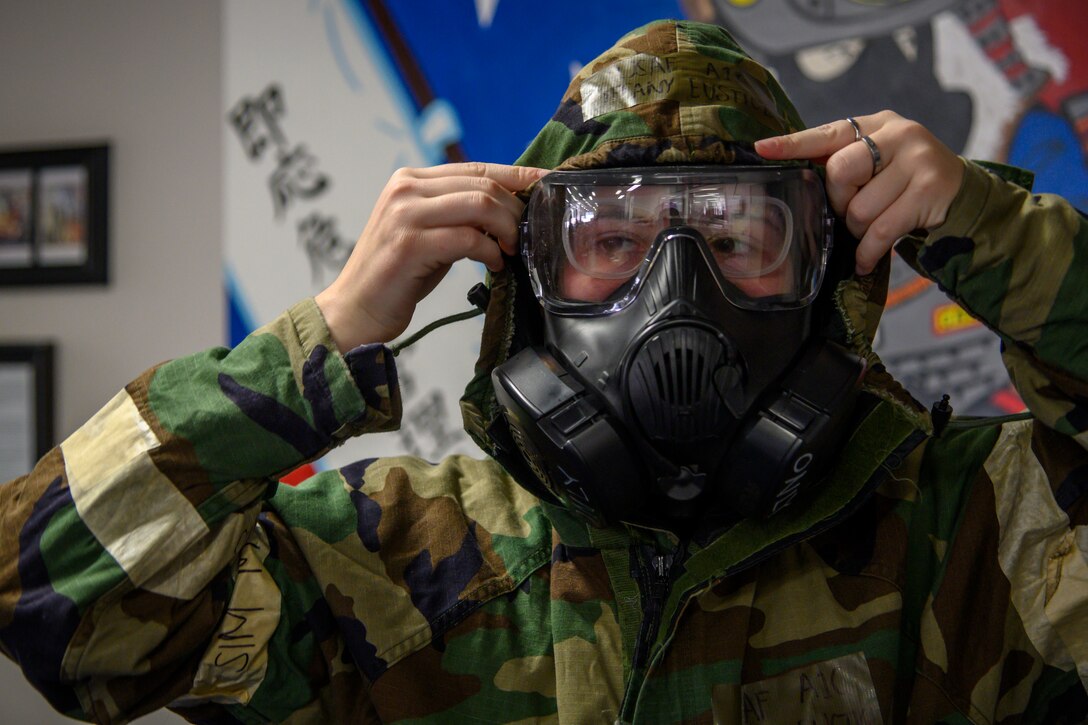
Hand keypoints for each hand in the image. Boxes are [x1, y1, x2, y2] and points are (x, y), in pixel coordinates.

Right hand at [315, 162, 546, 351]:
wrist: (356, 309)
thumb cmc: (399, 274)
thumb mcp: (430, 232)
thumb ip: (459, 213)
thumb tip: (510, 208)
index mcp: (410, 179)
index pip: (477, 168)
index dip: (518, 175)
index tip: (548, 182)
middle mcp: (405, 189)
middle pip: (482, 184)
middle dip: (515, 211)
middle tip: (526, 237)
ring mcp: (405, 214)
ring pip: (479, 206)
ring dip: (506, 230)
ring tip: (511, 251)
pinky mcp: (409, 243)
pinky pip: (468, 239)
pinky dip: (489, 252)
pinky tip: (493, 265)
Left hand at [754, 110, 963, 274]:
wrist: (960, 193)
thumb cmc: (903, 180)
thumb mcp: (876, 161)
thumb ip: (840, 159)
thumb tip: (791, 170)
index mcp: (877, 124)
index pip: (828, 132)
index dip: (794, 143)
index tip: (763, 148)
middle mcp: (899, 135)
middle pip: (840, 172)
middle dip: (839, 201)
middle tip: (851, 209)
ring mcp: (917, 161)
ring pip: (859, 210)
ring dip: (858, 229)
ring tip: (871, 227)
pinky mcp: (928, 192)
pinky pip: (880, 232)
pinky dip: (867, 252)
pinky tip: (865, 260)